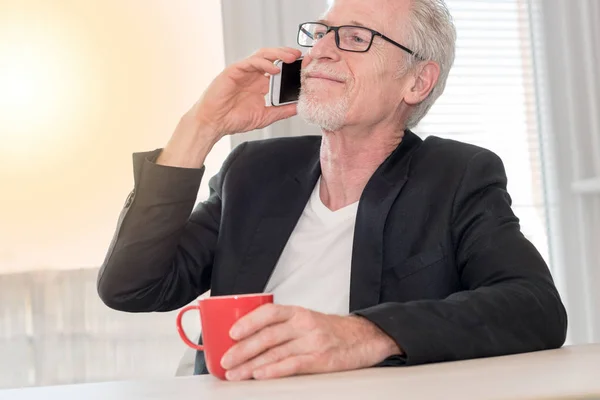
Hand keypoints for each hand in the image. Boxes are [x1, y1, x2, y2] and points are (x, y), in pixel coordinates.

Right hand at [190, 47, 301, 139]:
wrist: (214, 124)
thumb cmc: (233, 119)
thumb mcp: (265, 116)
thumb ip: (282, 111)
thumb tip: (299, 108)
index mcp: (259, 84)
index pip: (278, 68)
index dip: (291, 65)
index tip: (305, 66)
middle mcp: (252, 75)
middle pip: (272, 57)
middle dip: (287, 54)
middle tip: (300, 56)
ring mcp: (243, 72)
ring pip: (262, 55)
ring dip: (277, 54)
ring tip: (290, 57)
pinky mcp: (233, 71)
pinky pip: (250, 62)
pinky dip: (263, 63)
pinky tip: (274, 69)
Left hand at [220, 304, 401, 380]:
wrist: (363, 338)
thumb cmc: (331, 331)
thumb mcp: (306, 320)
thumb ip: (283, 326)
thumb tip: (250, 339)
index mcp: (298, 312)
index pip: (269, 312)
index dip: (249, 322)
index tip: (231, 333)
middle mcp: (304, 325)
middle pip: (268, 336)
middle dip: (242, 350)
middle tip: (226, 361)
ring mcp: (312, 342)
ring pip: (275, 353)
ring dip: (251, 365)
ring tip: (235, 374)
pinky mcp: (320, 359)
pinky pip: (292, 365)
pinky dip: (273, 370)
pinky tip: (260, 375)